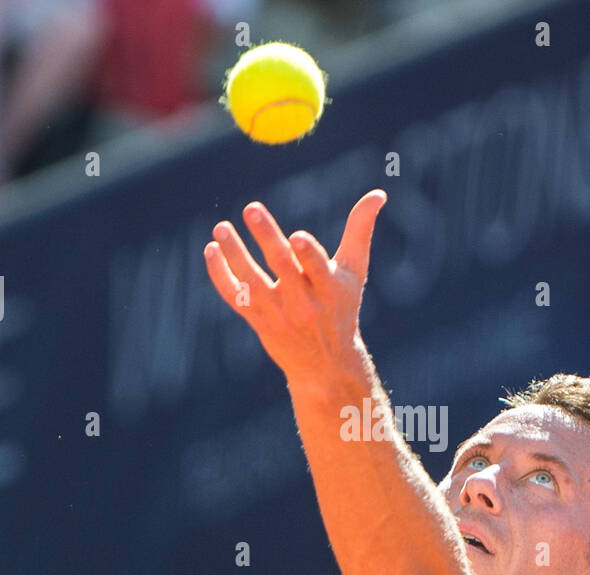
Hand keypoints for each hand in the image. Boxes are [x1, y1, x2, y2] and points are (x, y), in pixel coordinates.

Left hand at [203, 189, 386, 382]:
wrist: (326, 365)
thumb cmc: (342, 307)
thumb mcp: (355, 272)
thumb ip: (360, 231)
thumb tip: (378, 194)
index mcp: (331, 289)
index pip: (319, 269)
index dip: (309, 254)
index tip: (298, 236)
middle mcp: (305, 304)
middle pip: (282, 267)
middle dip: (267, 237)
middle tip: (252, 208)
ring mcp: (279, 315)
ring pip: (252, 282)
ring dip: (235, 254)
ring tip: (221, 228)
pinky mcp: (259, 322)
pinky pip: (235, 297)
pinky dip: (220, 275)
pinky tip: (212, 250)